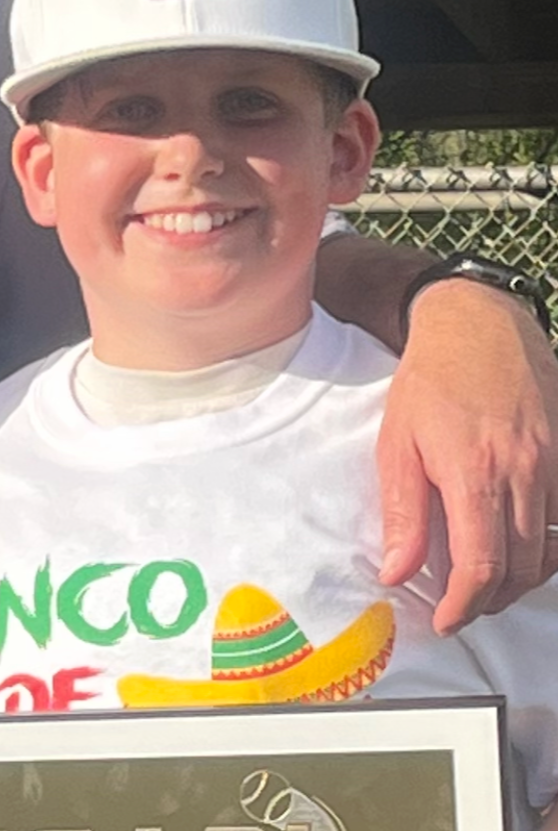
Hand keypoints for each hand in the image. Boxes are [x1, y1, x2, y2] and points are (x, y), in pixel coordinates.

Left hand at [377, 278, 557, 633]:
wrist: (477, 321)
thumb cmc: (430, 379)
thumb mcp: (398, 441)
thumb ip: (402, 512)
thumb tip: (398, 573)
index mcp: (474, 473)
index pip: (481, 567)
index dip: (464, 606)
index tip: (446, 619)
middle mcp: (523, 471)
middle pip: (521, 569)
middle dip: (490, 600)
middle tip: (462, 603)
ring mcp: (552, 461)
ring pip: (548, 548)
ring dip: (520, 577)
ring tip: (488, 581)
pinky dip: (547, 543)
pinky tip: (521, 544)